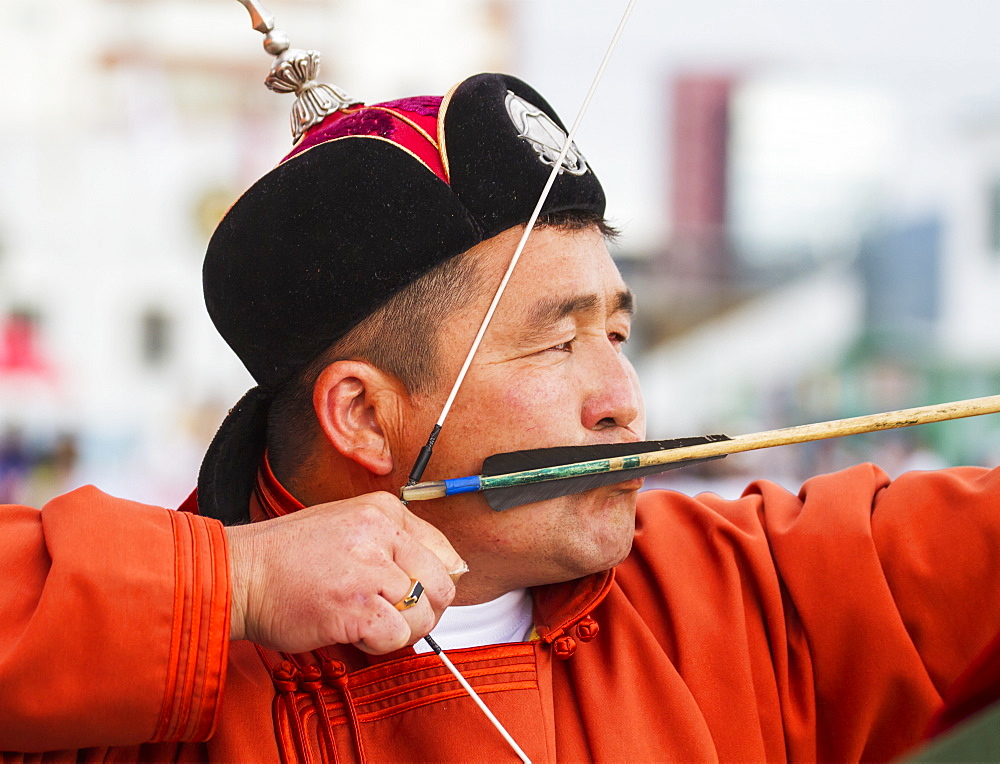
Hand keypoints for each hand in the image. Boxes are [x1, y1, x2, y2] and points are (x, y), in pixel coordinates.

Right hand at [226, 491, 464, 653]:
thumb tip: (442, 573)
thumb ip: (393, 544)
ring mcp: (369, 570)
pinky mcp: (356, 607)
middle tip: (394, 616)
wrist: (239, 574)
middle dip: (424, 610)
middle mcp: (381, 534)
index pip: (445, 552)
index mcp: (384, 510)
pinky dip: (378, 645)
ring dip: (400, 630)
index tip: (416, 595)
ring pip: (423, 615)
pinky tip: (353, 631)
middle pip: (441, 586)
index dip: (433, 582)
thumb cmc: (286, 558)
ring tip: (367, 622)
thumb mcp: (348, 527)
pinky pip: (396, 637)